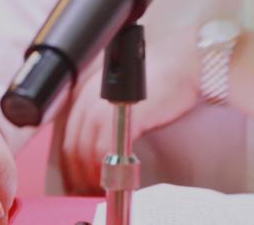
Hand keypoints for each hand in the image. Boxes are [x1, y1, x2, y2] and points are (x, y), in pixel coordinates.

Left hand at [60, 27, 200, 193]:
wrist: (183, 63)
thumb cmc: (160, 77)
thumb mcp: (121, 93)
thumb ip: (106, 114)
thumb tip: (99, 148)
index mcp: (87, 92)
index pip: (70, 137)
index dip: (73, 164)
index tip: (80, 179)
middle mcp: (90, 99)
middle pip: (74, 147)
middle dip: (79, 175)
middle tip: (90, 190)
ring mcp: (105, 108)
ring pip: (86, 152)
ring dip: (92, 175)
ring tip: (105, 187)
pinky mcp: (125, 118)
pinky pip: (105, 152)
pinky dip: (107, 169)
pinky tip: (116, 176)